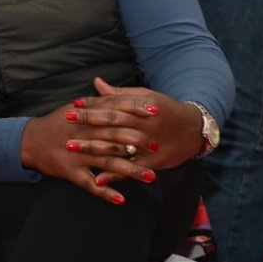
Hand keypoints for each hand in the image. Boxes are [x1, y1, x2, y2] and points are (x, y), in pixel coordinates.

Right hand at [20, 94, 156, 205]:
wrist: (29, 141)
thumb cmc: (55, 124)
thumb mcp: (73, 108)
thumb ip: (95, 102)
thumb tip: (114, 90)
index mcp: (85, 117)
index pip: (113, 109)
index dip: (134, 109)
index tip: (155, 111)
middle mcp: (82, 134)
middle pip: (114, 136)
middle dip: (137, 141)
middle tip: (157, 146)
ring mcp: (77, 154)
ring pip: (108, 162)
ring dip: (130, 170)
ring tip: (151, 177)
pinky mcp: (70, 171)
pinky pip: (90, 184)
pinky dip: (105, 192)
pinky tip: (121, 200)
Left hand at [71, 77, 204, 186]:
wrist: (196, 130)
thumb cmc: (167, 110)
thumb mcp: (146, 97)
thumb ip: (119, 94)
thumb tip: (96, 83)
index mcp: (140, 108)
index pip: (112, 105)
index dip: (92, 105)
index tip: (73, 105)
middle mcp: (143, 124)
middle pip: (111, 122)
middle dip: (87, 122)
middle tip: (65, 120)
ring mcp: (147, 144)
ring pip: (117, 146)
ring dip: (93, 147)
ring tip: (70, 147)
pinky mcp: (153, 163)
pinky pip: (131, 169)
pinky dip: (115, 175)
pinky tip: (97, 179)